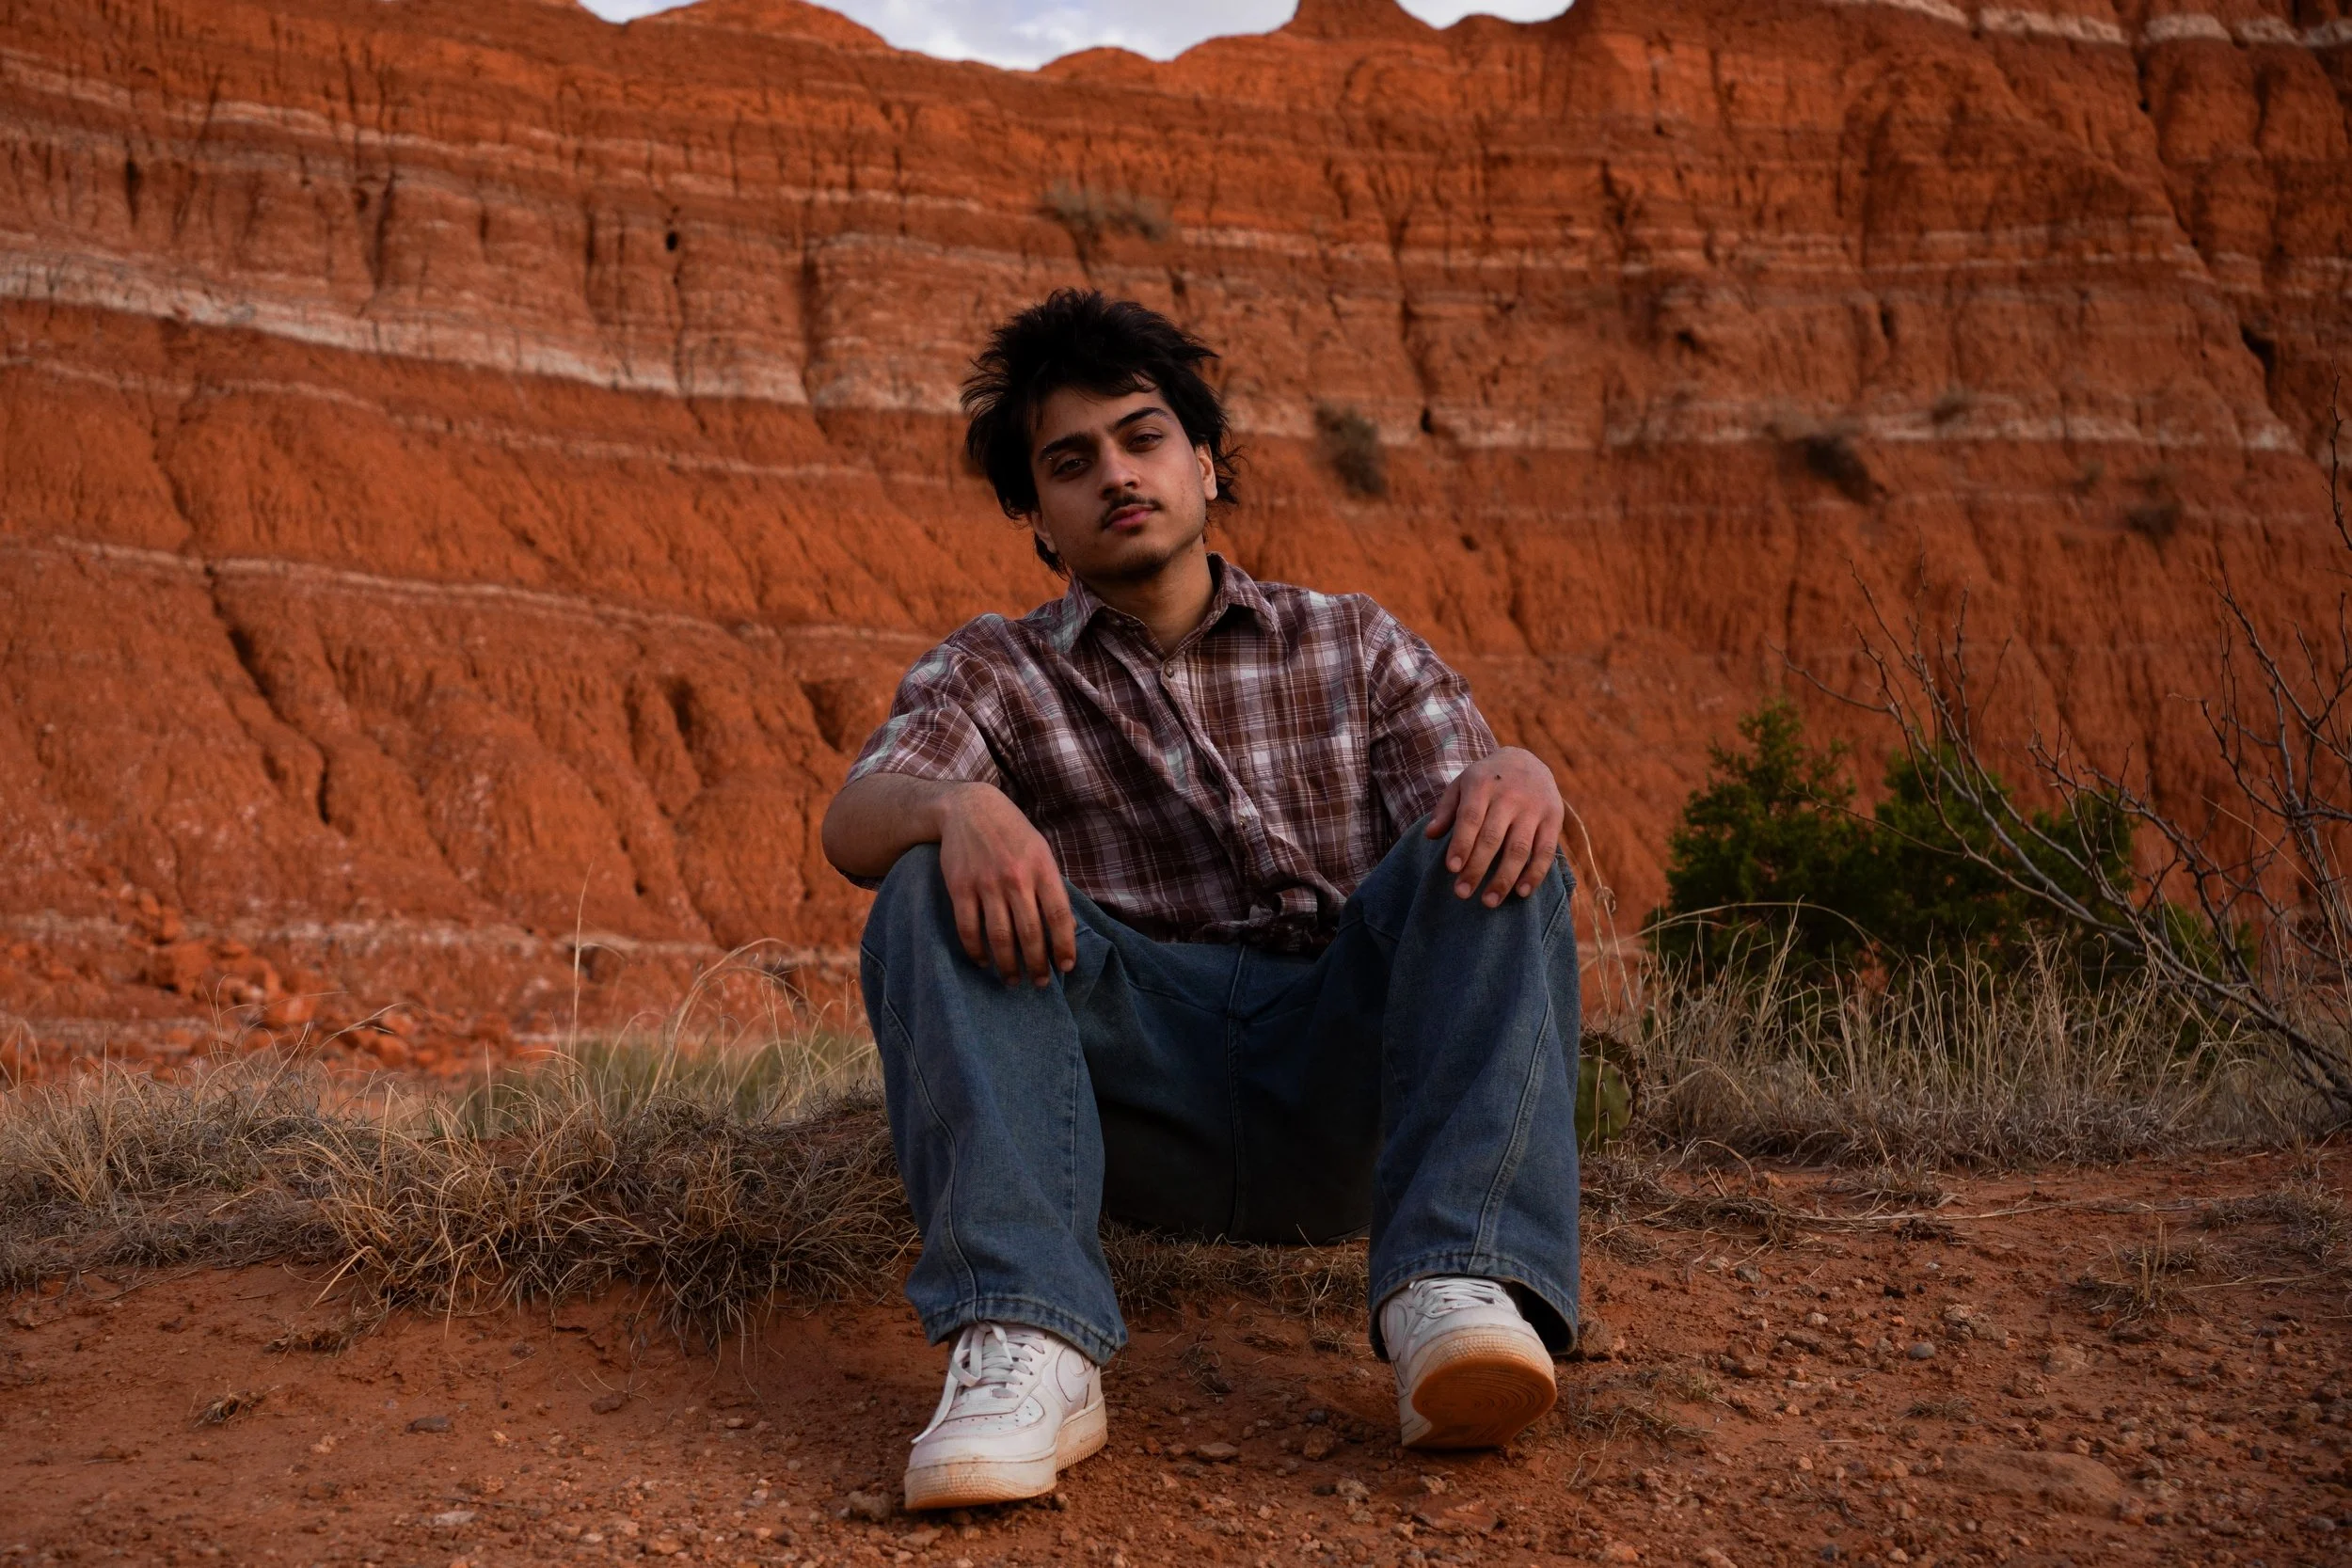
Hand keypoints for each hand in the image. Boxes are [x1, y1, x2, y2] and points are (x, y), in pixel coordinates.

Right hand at [935, 784, 1076, 985]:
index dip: (1064, 946)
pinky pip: (968, 928)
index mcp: (1042, 868)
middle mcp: (1016, 878)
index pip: (1058, 916)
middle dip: (1036, 964)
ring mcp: (986, 884)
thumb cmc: (1012, 833)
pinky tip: (983, 962)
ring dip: (1007, 965)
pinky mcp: (960, 887)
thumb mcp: (1041, 851)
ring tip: (1013, 980)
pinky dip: (976, 951)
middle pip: (1030, 933)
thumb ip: (1051, 886)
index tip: (1066, 968)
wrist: (969, 808)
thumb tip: (1065, 927)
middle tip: (1039, 983)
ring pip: (999, 937)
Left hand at [1424, 747, 1565, 905]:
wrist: (1527, 760)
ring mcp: (1534, 807)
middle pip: (1492, 837)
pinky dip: (1535, 873)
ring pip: (1519, 848)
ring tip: (1489, 901)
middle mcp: (1510, 795)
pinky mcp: (1553, 818)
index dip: (1462, 844)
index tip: (1452, 869)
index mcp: (1483, 784)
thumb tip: (1430, 835)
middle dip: (1477, 868)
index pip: (1470, 818)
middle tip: (1462, 894)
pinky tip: (1522, 892)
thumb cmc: (1486, 780)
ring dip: (1504, 878)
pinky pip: (1546, 851)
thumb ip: (1446, 809)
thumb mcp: (1462, 785)